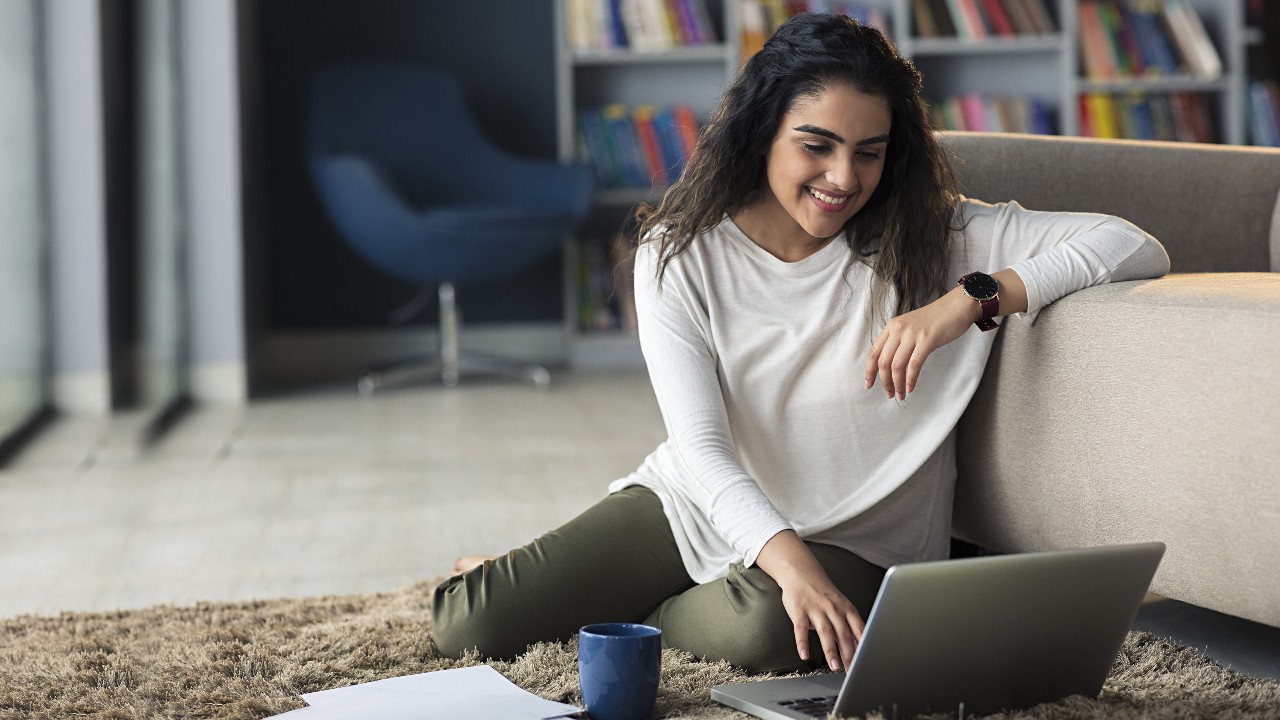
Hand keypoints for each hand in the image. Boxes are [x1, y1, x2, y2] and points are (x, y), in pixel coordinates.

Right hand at [756, 531, 864, 670]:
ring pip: (825, 632)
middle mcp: (833, 609)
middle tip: (852, 671)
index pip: (859, 630)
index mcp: (846, 608)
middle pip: (843, 634)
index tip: (866, 662)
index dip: (864, 647)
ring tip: (834, 666)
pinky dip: (803, 643)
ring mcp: (816, 610)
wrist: (801, 572)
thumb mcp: (841, 605)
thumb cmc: (823, 592)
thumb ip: (849, 626)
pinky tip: (804, 654)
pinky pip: (801, 629)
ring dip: (831, 651)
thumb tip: (860, 648)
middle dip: (849, 654)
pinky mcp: (799, 612)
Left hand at [864, 287, 975, 399]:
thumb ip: (899, 341)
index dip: (869, 371)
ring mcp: (912, 334)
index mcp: (892, 326)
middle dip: (884, 382)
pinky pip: (914, 364)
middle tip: (889, 394)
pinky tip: (910, 387)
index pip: (874, 352)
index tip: (869, 385)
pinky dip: (910, 379)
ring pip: (896, 366)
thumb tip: (890, 366)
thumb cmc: (936, 319)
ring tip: (900, 395)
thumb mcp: (910, 327)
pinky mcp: (927, 339)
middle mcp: (898, 329)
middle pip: (883, 362)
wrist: (957, 306)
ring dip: (897, 384)